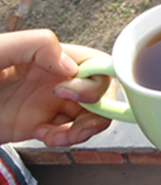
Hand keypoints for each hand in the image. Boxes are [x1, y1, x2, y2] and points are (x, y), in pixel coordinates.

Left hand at [0, 29, 114, 146]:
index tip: (69, 92)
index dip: (96, 80)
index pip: (97, 63)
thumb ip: (36, 45)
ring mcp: (48, 102)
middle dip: (98, 109)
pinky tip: (47, 138)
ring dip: (86, 128)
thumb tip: (71, 67)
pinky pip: (67, 133)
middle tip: (75, 120)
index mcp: (51, 56)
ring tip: (63, 136)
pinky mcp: (37, 124)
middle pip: (100, 91)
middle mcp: (55, 78)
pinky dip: (66, 139)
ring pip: (90, 115)